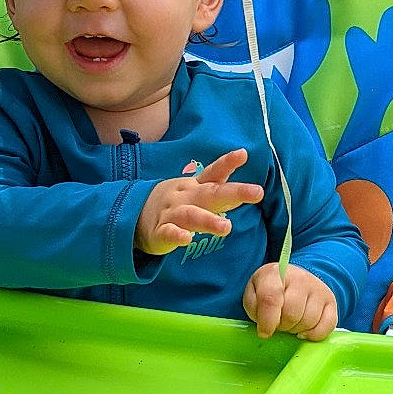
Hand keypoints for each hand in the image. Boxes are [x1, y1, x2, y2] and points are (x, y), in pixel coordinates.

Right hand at [135, 149, 262, 256]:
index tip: (243, 154)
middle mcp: (185, 197)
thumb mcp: (196, 189)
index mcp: (195, 186)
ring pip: (190, 215)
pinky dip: (177, 235)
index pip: (213, 173)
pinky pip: (168, 233)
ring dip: (208, 220)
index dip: (227, 163)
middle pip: (210, 193)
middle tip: (257, 192)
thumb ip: (219, 182)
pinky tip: (187, 239)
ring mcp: (171, 213)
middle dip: (234, 192)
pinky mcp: (159, 232)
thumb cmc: (176, 201)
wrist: (135, 213)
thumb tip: (247, 169)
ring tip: (226, 227)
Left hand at [244, 264, 337, 341]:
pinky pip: (327, 326)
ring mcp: (318, 288)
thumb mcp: (253, 294)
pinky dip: (314, 335)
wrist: (294, 278)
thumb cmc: (269, 289)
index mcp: (276, 273)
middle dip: (282, 325)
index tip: (264, 332)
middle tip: (278, 323)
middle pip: (291, 313)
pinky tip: (304, 331)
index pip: (271, 298)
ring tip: (290, 323)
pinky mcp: (331, 300)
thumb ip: (254, 308)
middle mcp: (300, 278)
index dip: (267, 321)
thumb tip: (266, 329)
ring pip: (308, 321)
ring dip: (296, 330)